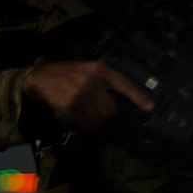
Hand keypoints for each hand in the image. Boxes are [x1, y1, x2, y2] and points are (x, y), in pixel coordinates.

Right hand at [22, 60, 153, 130]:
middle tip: (94, 109)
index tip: (149, 107)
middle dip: (104, 114)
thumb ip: (103, 81)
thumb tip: (118, 102)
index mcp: (100, 70)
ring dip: (92, 120)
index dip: (138, 97)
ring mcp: (83, 93)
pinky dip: (82, 122)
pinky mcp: (72, 104)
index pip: (124, 84)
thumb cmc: (68, 73)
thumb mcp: (88, 69)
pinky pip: (85, 122)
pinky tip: (75, 113)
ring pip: (98, 118)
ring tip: (84, 111)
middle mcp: (93, 80)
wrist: (42, 76)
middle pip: (111, 110)